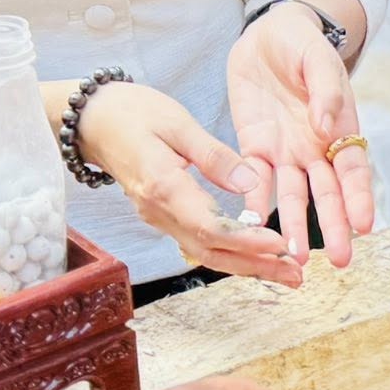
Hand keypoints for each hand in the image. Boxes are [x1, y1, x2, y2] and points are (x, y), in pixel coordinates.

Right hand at [72, 81, 300, 287]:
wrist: (92, 121)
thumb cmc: (134, 113)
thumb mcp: (177, 122)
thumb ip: (213, 154)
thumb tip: (250, 182)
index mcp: (163, 188)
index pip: (209, 227)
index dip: (246, 240)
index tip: (280, 244)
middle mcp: (159, 212)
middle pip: (210, 251)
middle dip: (255, 266)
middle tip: (296, 277)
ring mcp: (159, 218)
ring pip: (205, 252)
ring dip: (246, 266)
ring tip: (285, 273)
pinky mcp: (163, 215)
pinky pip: (198, 241)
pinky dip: (230, 252)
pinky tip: (256, 254)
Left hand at [227, 5, 371, 268]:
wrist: (266, 34)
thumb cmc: (302, 44)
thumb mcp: (318, 59)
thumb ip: (325, 89)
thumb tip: (328, 125)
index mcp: (340, 126)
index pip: (354, 169)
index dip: (359, 197)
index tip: (365, 226)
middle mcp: (316, 148)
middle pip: (327, 193)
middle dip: (334, 226)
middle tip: (339, 261)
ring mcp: (286, 152)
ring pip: (294, 197)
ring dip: (295, 228)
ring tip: (293, 260)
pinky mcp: (255, 148)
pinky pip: (256, 181)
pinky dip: (255, 204)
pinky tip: (252, 228)